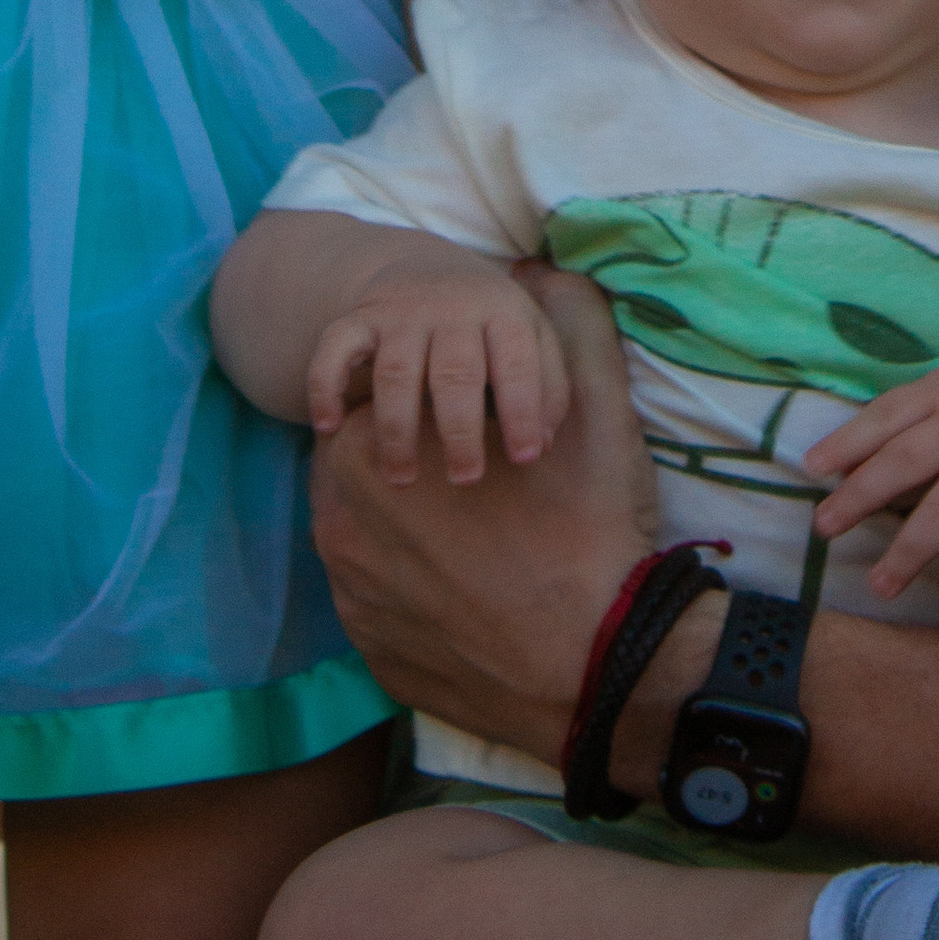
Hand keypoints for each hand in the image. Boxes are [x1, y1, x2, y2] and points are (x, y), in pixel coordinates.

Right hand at [306, 242, 573, 483]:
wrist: (427, 268)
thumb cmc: (491, 328)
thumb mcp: (532, 339)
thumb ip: (548, 387)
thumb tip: (542, 446)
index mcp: (502, 312)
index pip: (515, 363)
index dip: (523, 410)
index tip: (526, 458)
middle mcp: (451, 308)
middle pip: (454, 372)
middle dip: (459, 430)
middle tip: (464, 478)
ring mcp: (401, 312)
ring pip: (396, 371)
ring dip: (397, 427)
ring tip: (401, 478)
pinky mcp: (359, 318)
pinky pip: (335, 349)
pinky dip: (326, 386)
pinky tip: (328, 427)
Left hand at [310, 267, 659, 761]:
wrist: (601, 668)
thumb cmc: (588, 528)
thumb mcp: (596, 406)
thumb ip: (568, 318)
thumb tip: (543, 271)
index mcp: (364, 449)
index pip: (376, 398)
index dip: (432, 405)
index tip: (477, 424)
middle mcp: (337, 524)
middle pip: (365, 471)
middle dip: (412, 465)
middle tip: (482, 482)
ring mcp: (351, 599)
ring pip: (368, 538)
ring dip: (408, 528)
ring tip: (481, 538)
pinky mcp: (371, 656)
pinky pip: (380, 603)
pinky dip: (414, 590)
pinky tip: (470, 589)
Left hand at [805, 363, 938, 613]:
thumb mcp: (938, 399)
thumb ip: (893, 430)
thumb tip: (834, 470)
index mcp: (937, 394)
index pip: (885, 417)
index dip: (847, 441)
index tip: (812, 469)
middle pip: (906, 460)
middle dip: (863, 495)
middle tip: (823, 527)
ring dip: (912, 548)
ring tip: (880, 585)